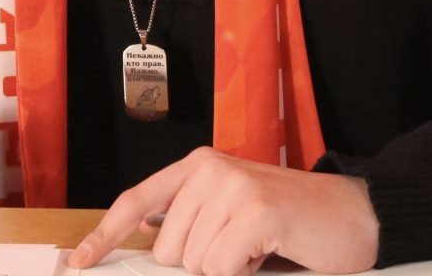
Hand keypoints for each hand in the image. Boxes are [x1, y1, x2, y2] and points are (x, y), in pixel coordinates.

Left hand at [67, 147, 378, 275]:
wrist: (353, 214)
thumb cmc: (289, 222)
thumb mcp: (231, 215)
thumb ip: (190, 224)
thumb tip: (149, 243)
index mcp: (197, 166)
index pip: (136, 201)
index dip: (104, 234)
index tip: (79, 263)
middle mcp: (208, 168)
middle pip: (167, 250)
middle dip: (201, 265)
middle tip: (241, 249)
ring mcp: (230, 186)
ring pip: (194, 263)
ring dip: (226, 270)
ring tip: (258, 248)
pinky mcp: (253, 209)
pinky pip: (220, 268)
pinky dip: (242, 273)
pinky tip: (268, 253)